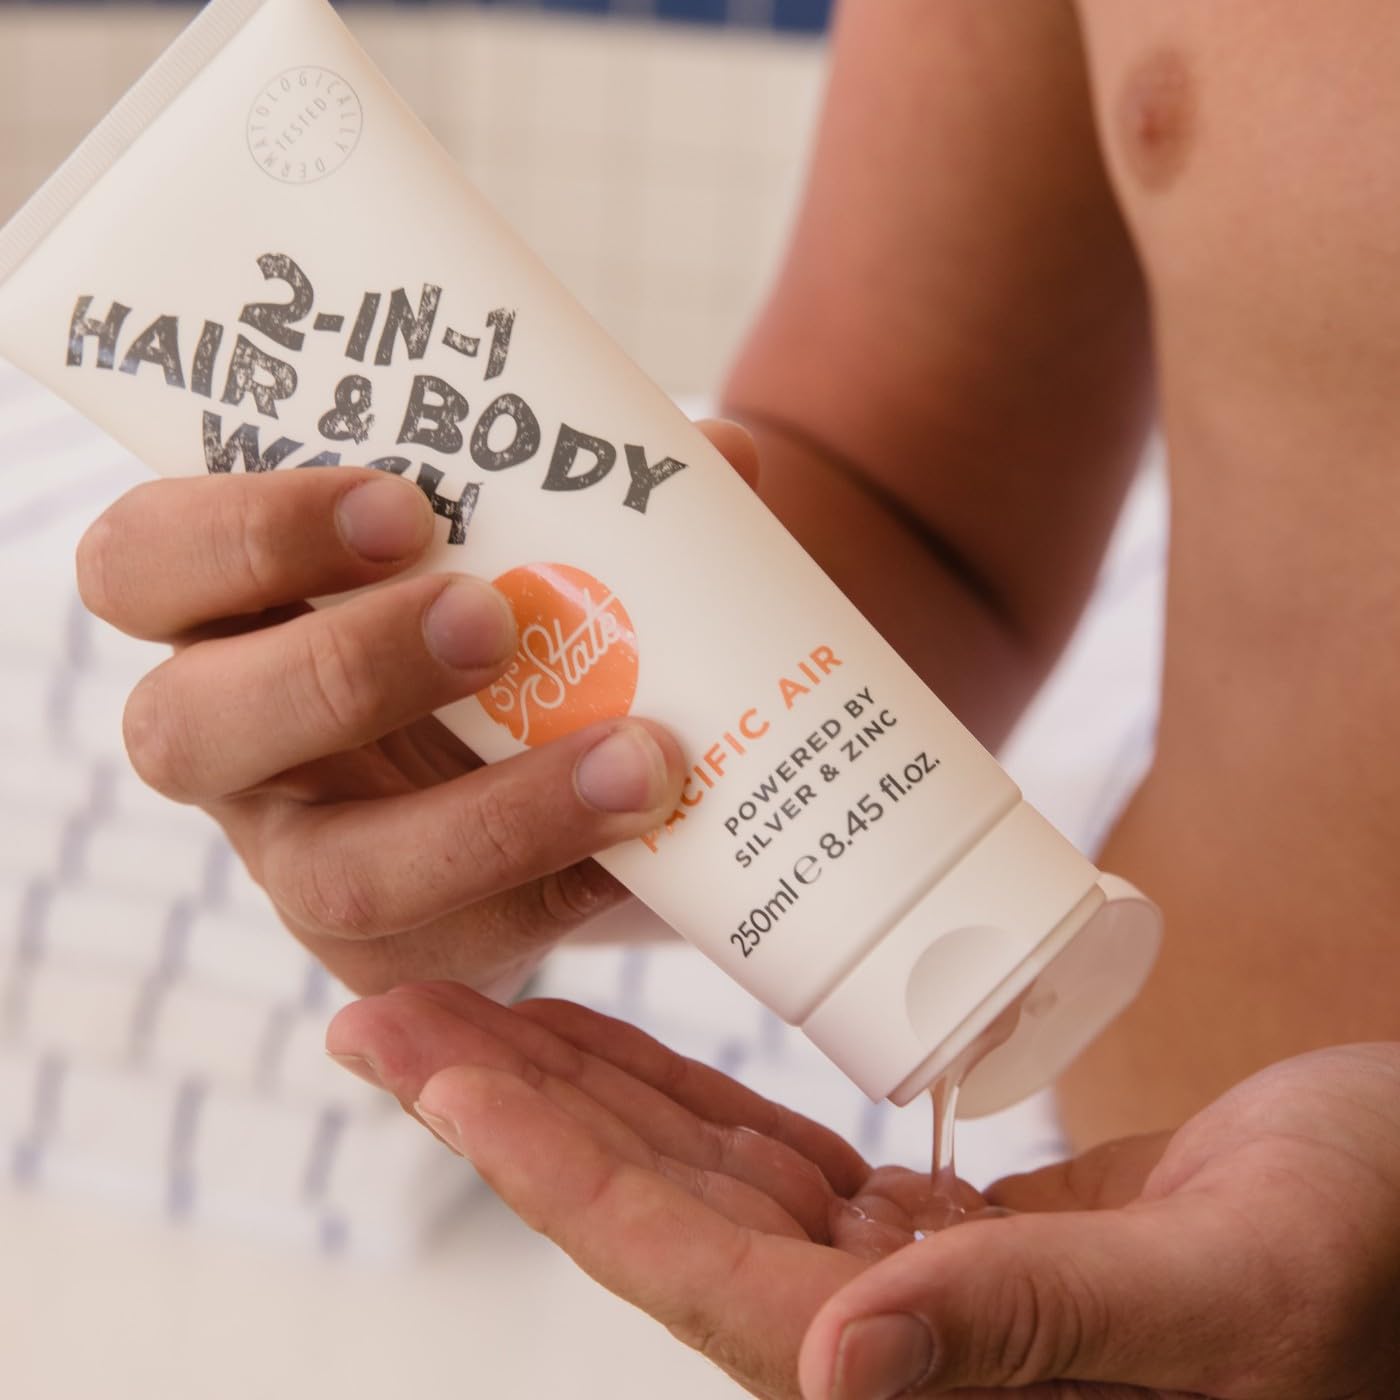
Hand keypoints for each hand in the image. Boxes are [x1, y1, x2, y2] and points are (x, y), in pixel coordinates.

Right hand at [76, 421, 756, 993]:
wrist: (578, 765)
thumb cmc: (523, 619)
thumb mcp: (535, 541)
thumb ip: (597, 494)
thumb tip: (718, 460)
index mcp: (232, 616)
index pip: (144, 564)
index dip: (241, 533)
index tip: (400, 505)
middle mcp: (240, 749)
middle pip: (186, 728)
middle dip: (341, 670)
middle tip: (490, 618)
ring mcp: (308, 865)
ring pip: (336, 876)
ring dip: (494, 816)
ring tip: (640, 756)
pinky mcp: (402, 956)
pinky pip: (462, 948)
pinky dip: (570, 888)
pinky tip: (655, 840)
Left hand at [326, 985, 1399, 1399]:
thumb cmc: (1374, 1261)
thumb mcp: (1227, 1291)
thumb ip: (1034, 1334)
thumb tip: (829, 1368)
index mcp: (921, 1377)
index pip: (680, 1262)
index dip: (542, 1160)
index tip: (422, 1058)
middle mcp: (880, 1342)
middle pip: (651, 1209)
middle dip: (510, 1106)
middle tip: (383, 1004)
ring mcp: (902, 1282)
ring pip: (694, 1171)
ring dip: (576, 1086)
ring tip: (465, 1003)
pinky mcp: (939, 1227)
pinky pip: (771, 1153)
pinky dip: (683, 1086)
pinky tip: (615, 1031)